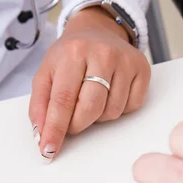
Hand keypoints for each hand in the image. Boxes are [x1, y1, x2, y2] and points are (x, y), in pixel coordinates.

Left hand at [29, 7, 150, 161]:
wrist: (97, 32)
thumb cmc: (70, 57)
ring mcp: (125, 61)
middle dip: (78, 125)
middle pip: (91, 108)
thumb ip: (40, 105)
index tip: (49, 150)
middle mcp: (102, 53)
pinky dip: (118, 109)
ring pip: (112, 112)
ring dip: (98, 116)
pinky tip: (110, 94)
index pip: (62, 100)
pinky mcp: (142, 69)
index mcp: (73, 52)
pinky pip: (131, 107)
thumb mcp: (47, 73)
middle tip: (72, 122)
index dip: (55, 129)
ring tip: (92, 98)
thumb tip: (41, 136)